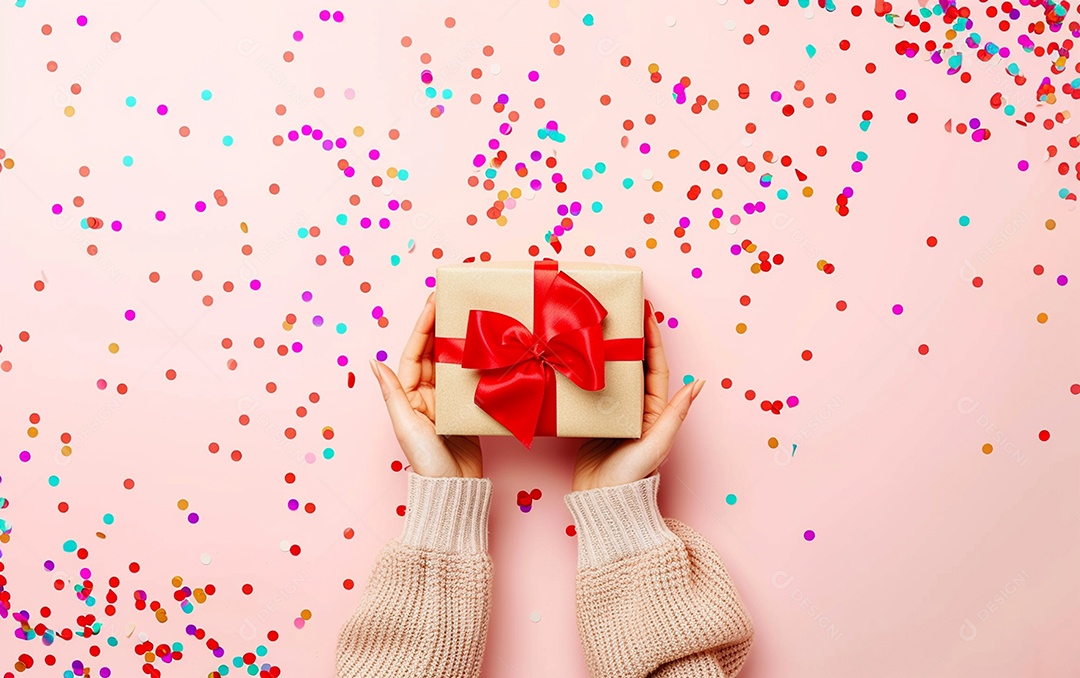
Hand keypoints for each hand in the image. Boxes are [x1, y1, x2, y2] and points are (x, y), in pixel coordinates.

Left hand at [369, 292, 482, 478]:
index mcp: (410, 394)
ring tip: (471, 315)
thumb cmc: (427, 460)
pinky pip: (470, 380)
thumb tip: (374, 362)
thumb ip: (393, 392)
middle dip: (442, 325)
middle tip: (453, 298)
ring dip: (460, 340)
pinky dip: (477, 363)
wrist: (455, 489)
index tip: (433, 300)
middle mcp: (427, 394)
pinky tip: (487, 348)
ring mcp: (447, 402)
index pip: (416, 352)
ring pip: (453, 363)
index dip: (424, 325)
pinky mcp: (466, 410)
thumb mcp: (406, 424)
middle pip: (435, 352)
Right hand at [572, 300, 703, 491]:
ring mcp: (614, 413)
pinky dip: (588, 372)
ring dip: (608, 351)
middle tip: (621, 310)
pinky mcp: (593, 420)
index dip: (652, 338)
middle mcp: (636, 408)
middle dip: (630, 337)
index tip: (647, 312)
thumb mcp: (658, 443)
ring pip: (613, 374)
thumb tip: (700, 384)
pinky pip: (592, 389)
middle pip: (634, 365)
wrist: (602, 501)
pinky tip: (578, 358)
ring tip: (598, 327)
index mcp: (654, 410)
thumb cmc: (633, 475)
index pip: (655, 366)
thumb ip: (676, 414)